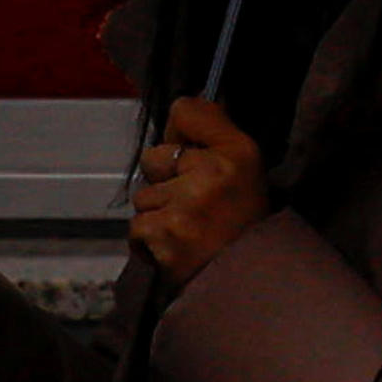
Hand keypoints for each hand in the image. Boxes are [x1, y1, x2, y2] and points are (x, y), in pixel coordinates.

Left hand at [128, 99, 270, 287]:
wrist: (245, 277)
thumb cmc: (243, 218)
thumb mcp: (245, 165)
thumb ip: (214, 131)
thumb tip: (183, 105)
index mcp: (236, 150)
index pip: (186, 110)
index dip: (179, 130)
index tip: (188, 146)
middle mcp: (211, 171)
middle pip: (154, 156)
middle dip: (164, 178)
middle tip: (192, 200)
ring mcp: (184, 203)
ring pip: (144, 196)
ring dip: (158, 212)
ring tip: (186, 227)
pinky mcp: (162, 232)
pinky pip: (137, 225)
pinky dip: (149, 238)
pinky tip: (173, 244)